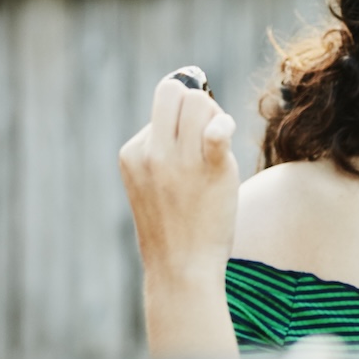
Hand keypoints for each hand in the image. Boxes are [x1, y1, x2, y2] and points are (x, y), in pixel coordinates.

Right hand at [118, 72, 239, 283]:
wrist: (181, 267)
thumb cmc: (175, 226)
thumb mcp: (152, 181)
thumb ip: (164, 147)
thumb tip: (194, 105)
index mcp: (133, 152)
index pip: (163, 101)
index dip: (184, 111)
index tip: (194, 134)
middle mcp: (151, 151)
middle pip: (176, 92)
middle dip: (198, 102)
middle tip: (209, 130)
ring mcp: (178, 161)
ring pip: (200, 103)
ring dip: (217, 116)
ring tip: (220, 144)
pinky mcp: (209, 170)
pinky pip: (216, 130)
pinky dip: (224, 126)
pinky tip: (225, 136)